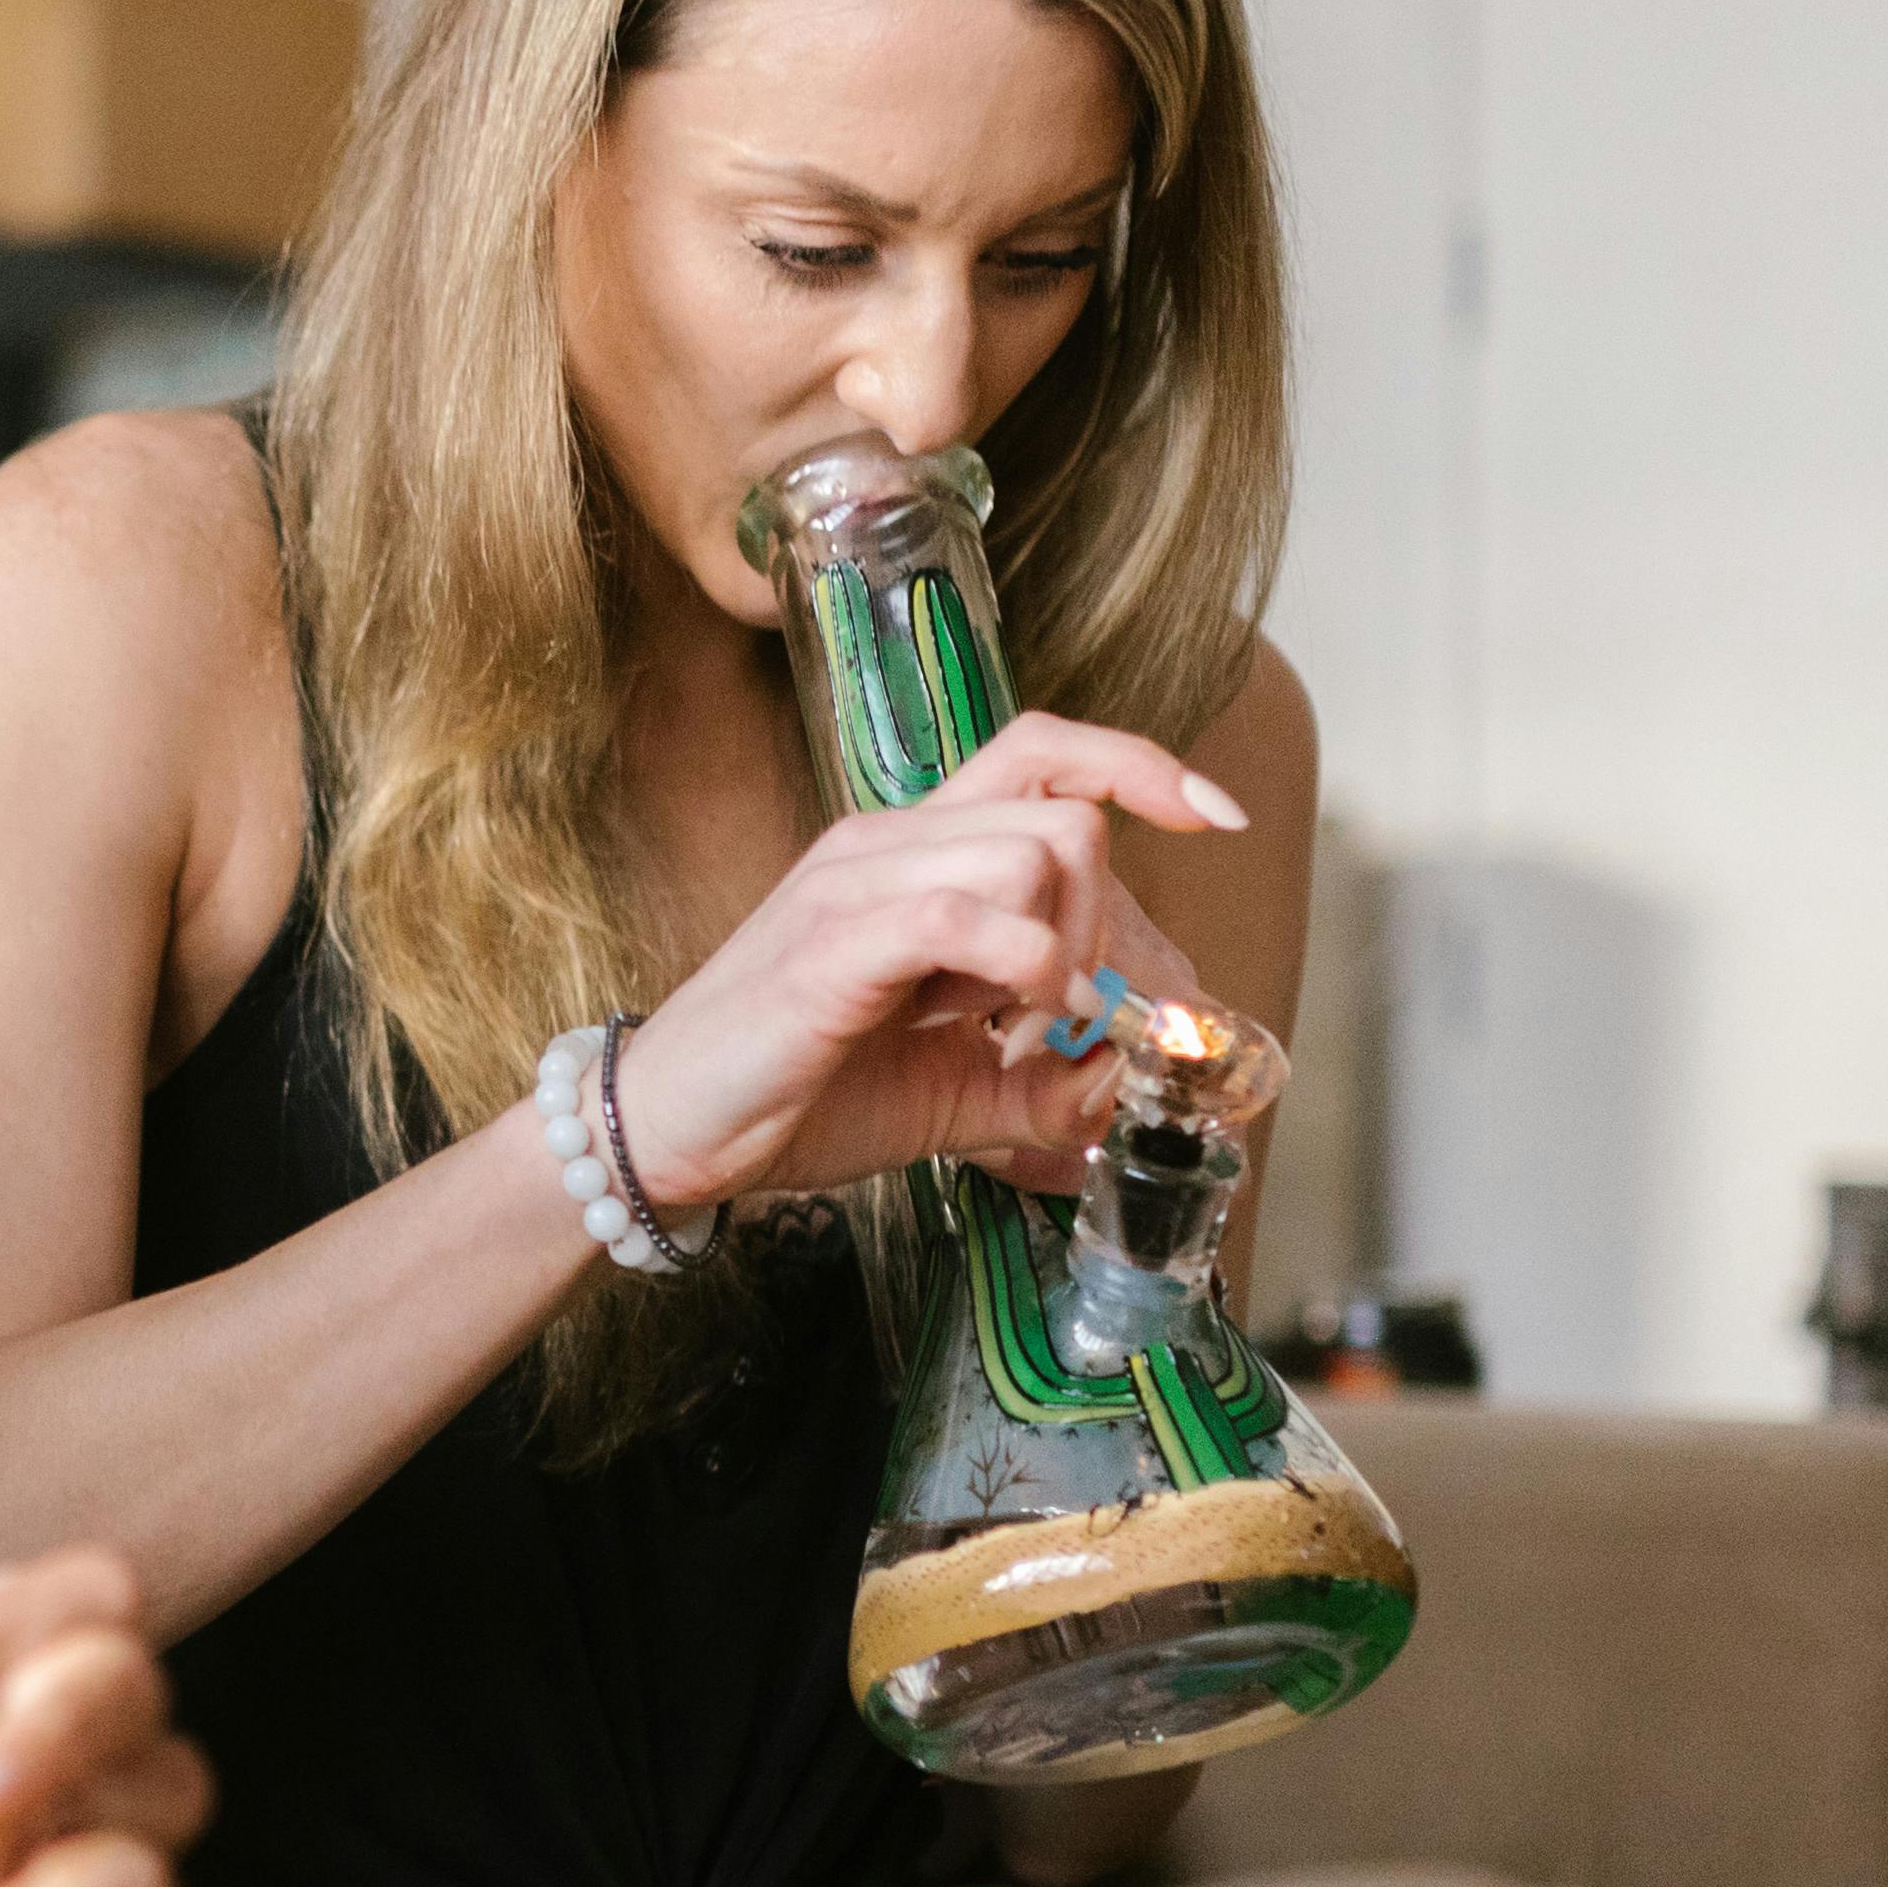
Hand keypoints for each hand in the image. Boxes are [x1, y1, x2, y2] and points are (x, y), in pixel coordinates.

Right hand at [608, 711, 1237, 1204]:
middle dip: (1108, 922)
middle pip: (1064, 814)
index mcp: (912, 852)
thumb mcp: (951, 1093)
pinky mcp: (836, 939)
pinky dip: (1022, 973)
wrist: (669, 1134)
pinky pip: (969, 916)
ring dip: (1065, 952)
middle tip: (1077, 1016)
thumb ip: (1043, 1082)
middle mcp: (886, 841)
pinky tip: (999, 1028)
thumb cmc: (798, 1098)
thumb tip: (1127, 1069)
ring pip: (1033, 853)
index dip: (1140, 766)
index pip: (1043, 752)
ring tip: (1022, 1030)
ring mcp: (857, 882)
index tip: (1218, 816)